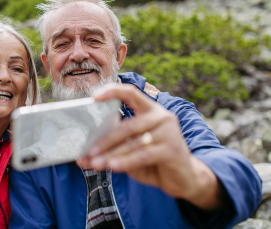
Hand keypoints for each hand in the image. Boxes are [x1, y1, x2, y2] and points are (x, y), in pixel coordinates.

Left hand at [77, 83, 224, 210]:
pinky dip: (125, 161)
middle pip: (127, 125)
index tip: (95, 96)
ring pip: (133, 143)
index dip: (113, 91)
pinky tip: (113, 166)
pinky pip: (143, 155)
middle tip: (88, 152)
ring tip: (95, 163)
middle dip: (104, 140)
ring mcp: (169, 132)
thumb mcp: (134, 149)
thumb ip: (115, 147)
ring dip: (111, 154)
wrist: (186, 179)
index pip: (131, 93)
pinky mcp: (172, 149)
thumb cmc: (155, 161)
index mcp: (151, 110)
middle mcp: (162, 116)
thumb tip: (84, 155)